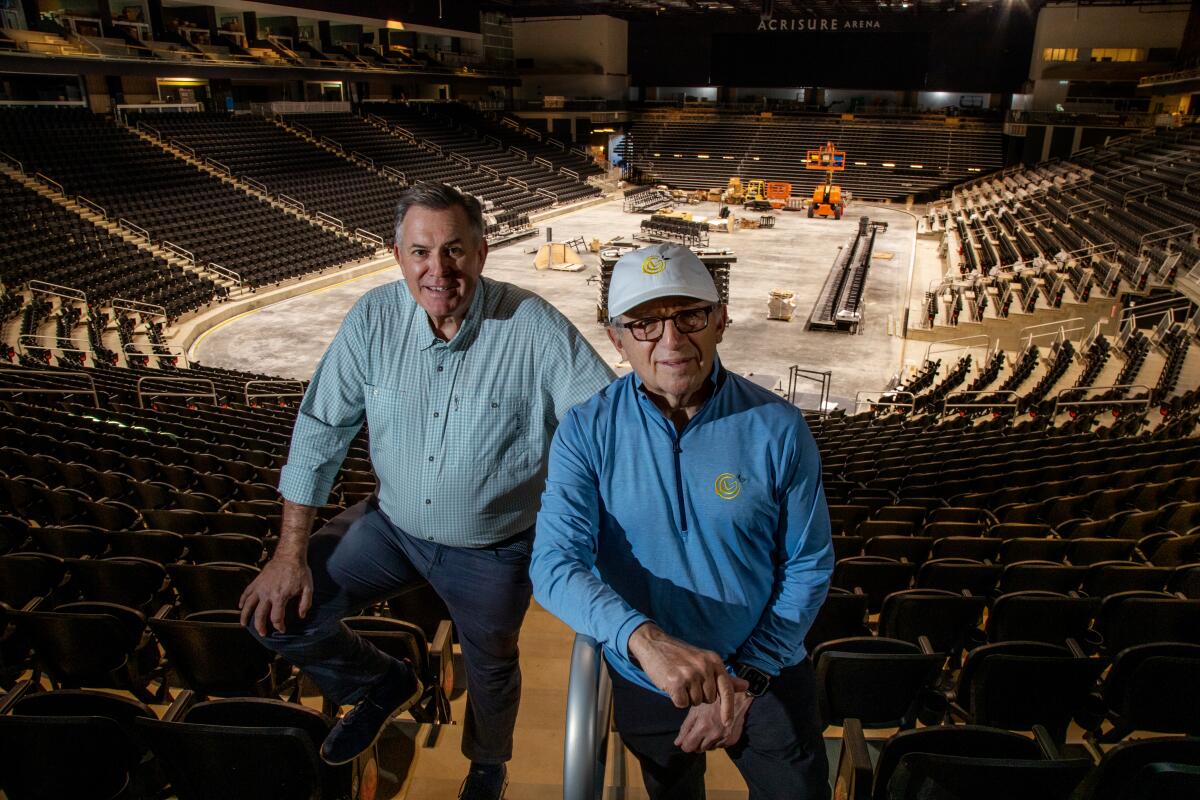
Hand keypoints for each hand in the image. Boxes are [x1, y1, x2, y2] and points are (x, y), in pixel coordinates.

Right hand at [238, 555, 312, 635]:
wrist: (289, 555)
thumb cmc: (300, 571)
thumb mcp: (308, 588)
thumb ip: (305, 603)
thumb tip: (301, 616)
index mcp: (280, 596)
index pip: (276, 618)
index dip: (279, 626)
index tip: (282, 629)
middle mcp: (267, 593)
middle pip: (259, 615)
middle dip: (260, 627)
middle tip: (263, 633)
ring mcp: (260, 587)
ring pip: (248, 605)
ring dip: (245, 616)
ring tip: (244, 624)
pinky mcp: (256, 581)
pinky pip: (246, 592)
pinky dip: (242, 600)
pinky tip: (240, 606)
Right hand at [627, 623, 742, 723]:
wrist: (654, 644)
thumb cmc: (680, 655)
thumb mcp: (705, 661)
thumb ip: (724, 677)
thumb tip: (747, 686)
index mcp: (714, 660)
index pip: (727, 689)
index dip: (728, 708)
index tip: (727, 723)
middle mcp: (704, 666)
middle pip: (709, 699)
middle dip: (699, 695)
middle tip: (688, 680)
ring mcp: (690, 674)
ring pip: (695, 702)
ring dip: (687, 697)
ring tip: (679, 680)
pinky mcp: (676, 682)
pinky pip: (681, 704)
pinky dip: (676, 699)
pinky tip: (671, 685)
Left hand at [674, 690, 752, 752]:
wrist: (736, 698)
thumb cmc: (712, 700)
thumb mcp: (696, 710)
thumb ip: (686, 727)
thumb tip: (677, 743)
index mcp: (703, 726)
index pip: (688, 746)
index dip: (685, 744)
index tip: (686, 740)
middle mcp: (714, 735)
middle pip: (698, 749)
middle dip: (695, 744)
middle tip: (697, 733)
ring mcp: (724, 738)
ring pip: (709, 748)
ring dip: (706, 743)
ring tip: (708, 729)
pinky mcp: (732, 740)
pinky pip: (719, 746)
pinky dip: (716, 741)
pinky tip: (717, 730)